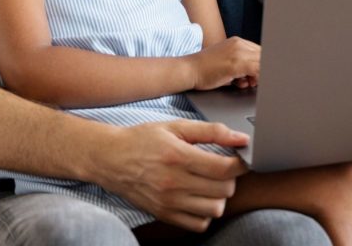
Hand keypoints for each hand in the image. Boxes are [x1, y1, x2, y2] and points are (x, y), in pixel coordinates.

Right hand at [93, 119, 248, 231]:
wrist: (110, 159)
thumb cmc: (143, 139)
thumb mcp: (177, 126)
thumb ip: (212, 131)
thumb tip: (240, 138)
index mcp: (178, 156)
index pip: (223, 169)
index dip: (240, 163)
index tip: (241, 157)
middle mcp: (173, 183)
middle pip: (223, 190)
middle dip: (231, 177)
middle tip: (223, 167)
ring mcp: (168, 202)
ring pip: (214, 209)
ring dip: (219, 196)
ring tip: (211, 182)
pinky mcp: (163, 214)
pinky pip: (198, 224)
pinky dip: (205, 212)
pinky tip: (199, 196)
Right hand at [188, 37, 260, 90]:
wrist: (189, 70)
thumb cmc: (205, 69)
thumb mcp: (226, 61)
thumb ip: (241, 63)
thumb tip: (255, 74)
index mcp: (237, 42)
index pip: (259, 52)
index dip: (261, 65)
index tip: (258, 76)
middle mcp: (239, 44)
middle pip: (263, 56)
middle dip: (261, 71)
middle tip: (252, 81)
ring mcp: (238, 52)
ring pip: (262, 63)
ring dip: (257, 76)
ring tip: (243, 82)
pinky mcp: (236, 63)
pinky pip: (257, 70)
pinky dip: (256, 78)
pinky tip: (243, 83)